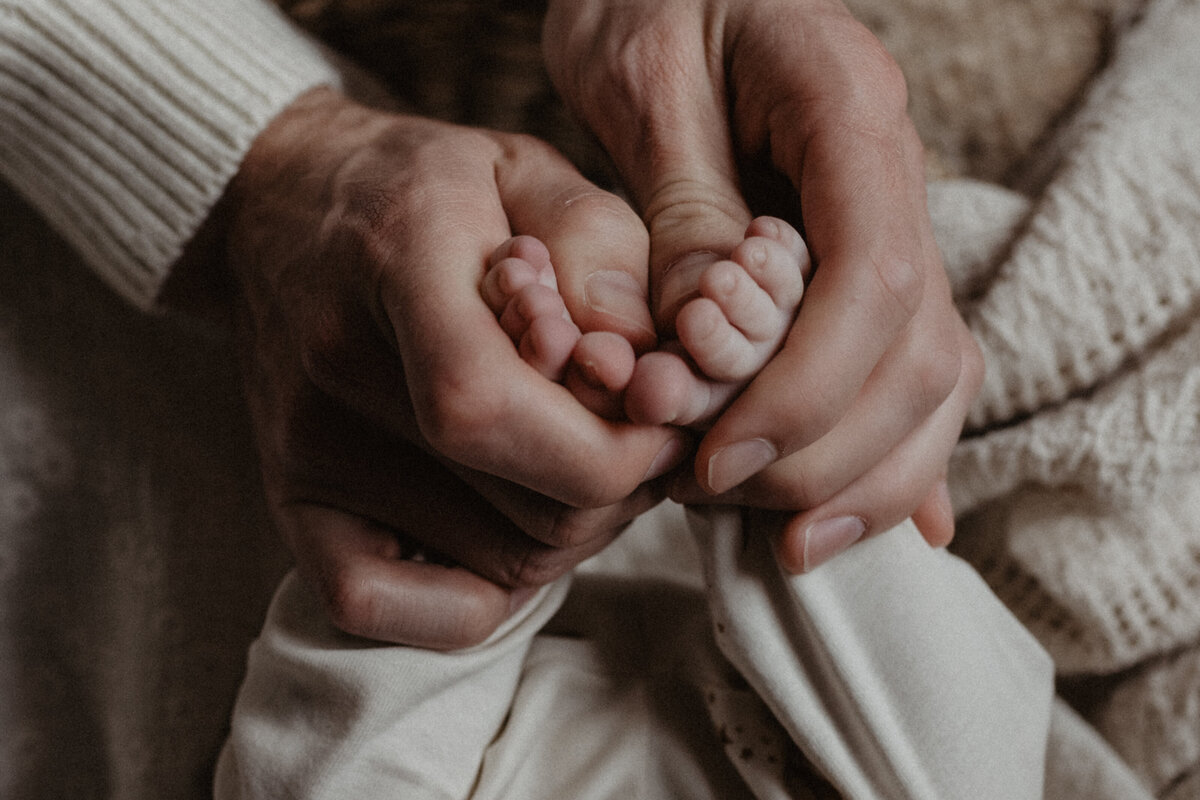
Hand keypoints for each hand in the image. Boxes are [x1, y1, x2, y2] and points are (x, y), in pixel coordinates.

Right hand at [223, 88, 681, 645]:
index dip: (606, 450)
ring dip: (572, 534)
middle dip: (618, 492)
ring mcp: (302, 448)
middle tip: (637, 440)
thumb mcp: (529, 169)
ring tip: (580, 462)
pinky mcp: (291, 500)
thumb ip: (601, 249)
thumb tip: (644, 371)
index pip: (488, 410)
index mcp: (396, 262)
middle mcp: (332, 369)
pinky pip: (387, 606)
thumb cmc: (423, 188)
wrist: (280, 204)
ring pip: (496, 567)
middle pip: (520, 512)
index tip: (661, 427)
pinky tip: (510, 526)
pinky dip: (477, 596)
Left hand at [544, 0, 983, 569]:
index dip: (810, 386)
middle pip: (915, 349)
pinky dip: (886, 454)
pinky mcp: (862, 268)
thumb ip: (680, 213)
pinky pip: (905, 369)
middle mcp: (892, 176)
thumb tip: (699, 351)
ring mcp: (890, 225)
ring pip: (930, 376)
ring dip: (861, 474)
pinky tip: (865, 523)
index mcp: (848, 110)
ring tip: (784, 540)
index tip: (723, 452)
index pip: (876, 275)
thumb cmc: (648, 6)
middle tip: (719, 491)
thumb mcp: (641, 86)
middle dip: (823, 447)